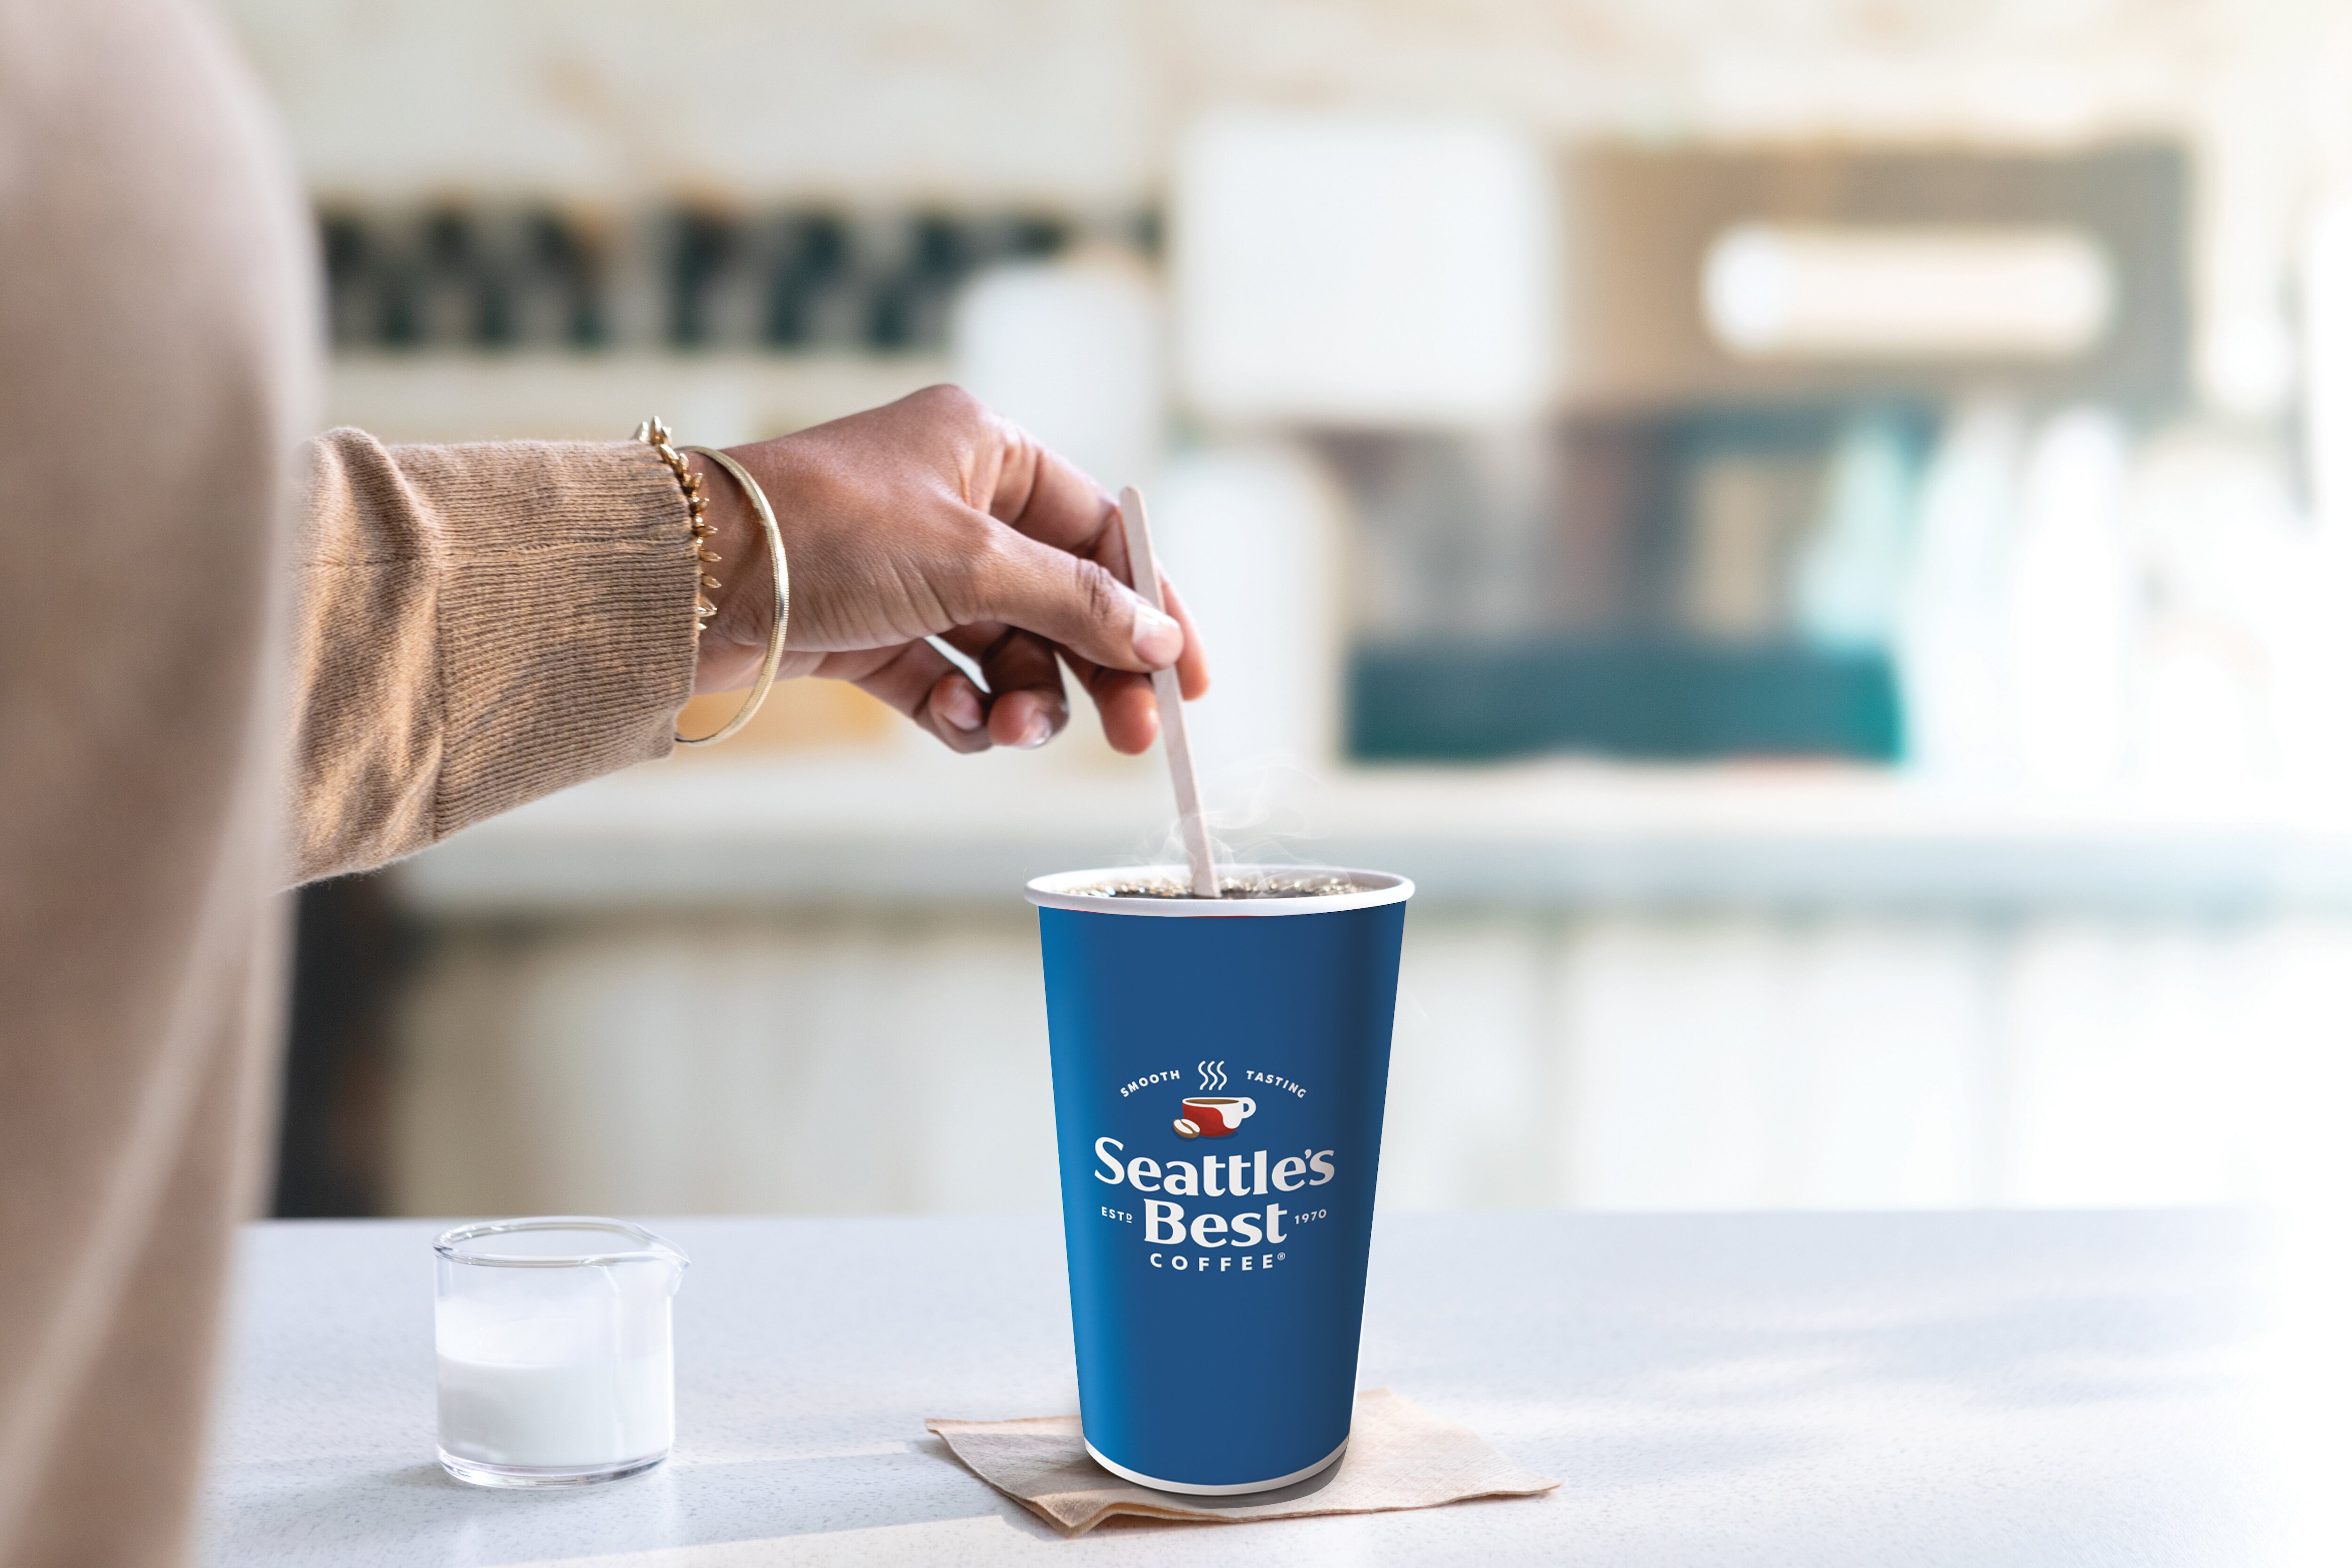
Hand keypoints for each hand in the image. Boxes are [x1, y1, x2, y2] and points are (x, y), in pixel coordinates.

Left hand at [686, 386, 1208, 753]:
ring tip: (1011, 730)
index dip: (1153, 606)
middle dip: (1095, 671)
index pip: (1102, 532)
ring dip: (1023, 700)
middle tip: (1136, 738)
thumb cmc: (826, 534)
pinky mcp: (868, 630)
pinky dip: (959, 709)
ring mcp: (910, 571)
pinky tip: (956, 724)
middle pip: (1062, 600)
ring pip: (1006, 651)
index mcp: (985, 450)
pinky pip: (945, 680)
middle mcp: (952, 504)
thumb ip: (1076, 603)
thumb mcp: (971, 562)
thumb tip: (1159, 639)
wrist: (686, 579)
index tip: (1191, 680)